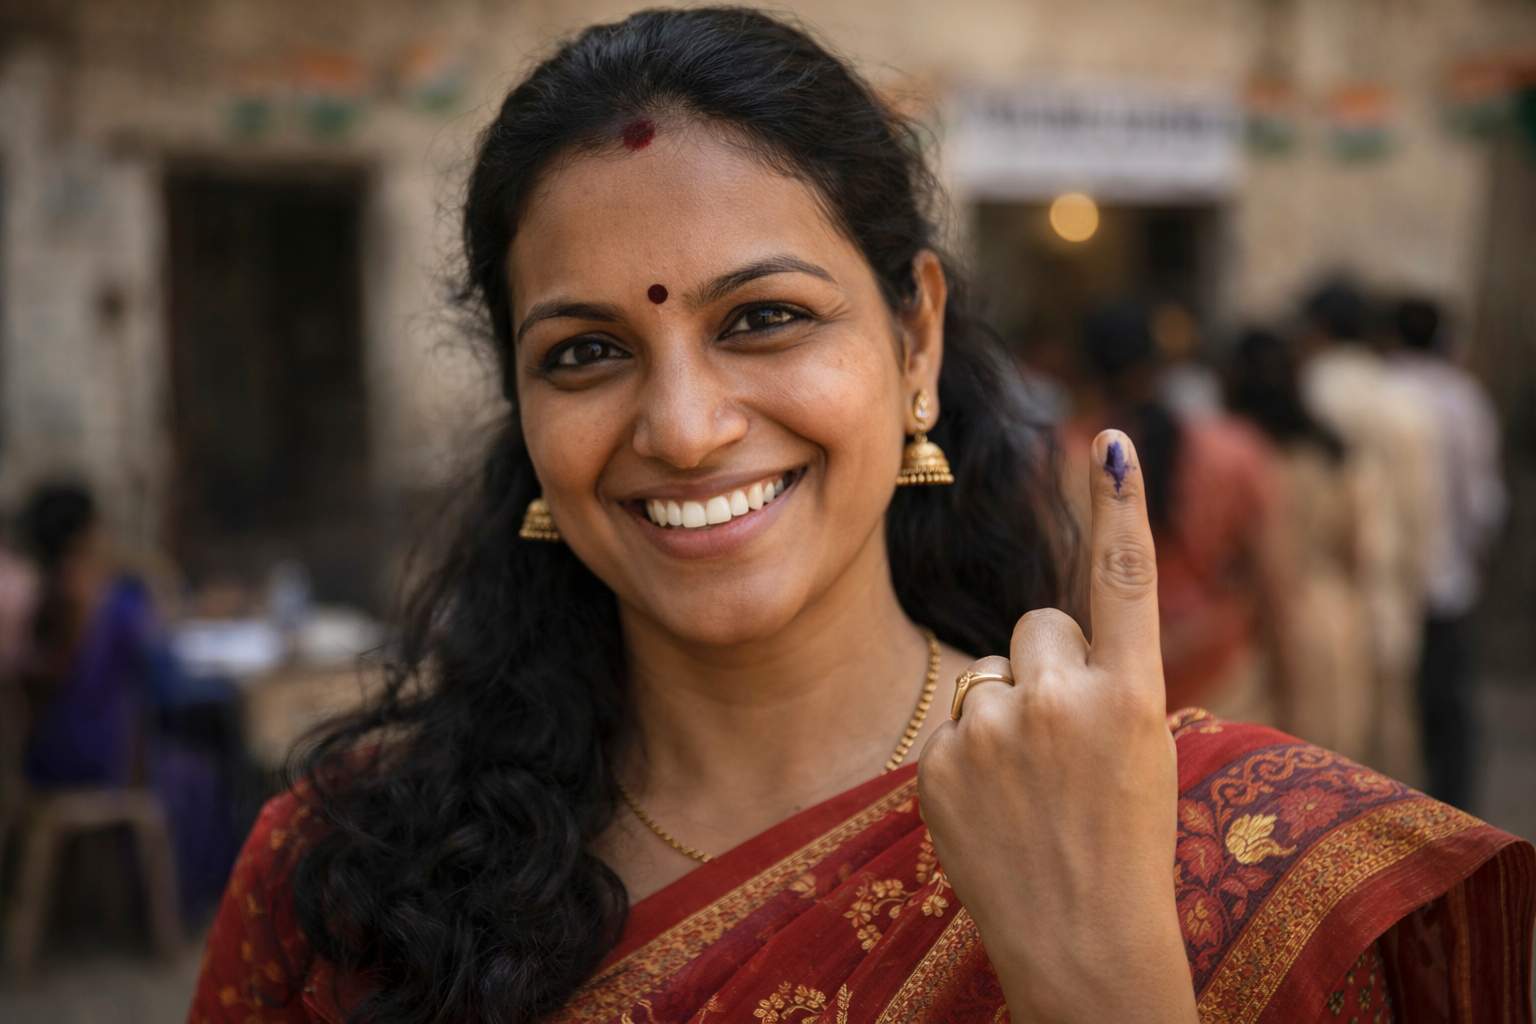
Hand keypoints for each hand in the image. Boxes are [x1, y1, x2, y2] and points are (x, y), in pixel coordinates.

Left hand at [918, 430, 1194, 1023]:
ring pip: (990, 674)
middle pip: (1038, 626)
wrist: (1082, 945)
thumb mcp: (1142, 752)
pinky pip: (955, 719)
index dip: (1120, 505)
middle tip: (1067, 747)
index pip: (1123, 580)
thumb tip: (1042, 629)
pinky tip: (996, 806)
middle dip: (1048, 668)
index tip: (1110, 440)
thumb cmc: (1124, 844)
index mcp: (1134, 697)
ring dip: (1007, 713)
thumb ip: (1100, 681)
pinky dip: (970, 753)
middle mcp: (1064, 701)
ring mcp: (995, 731)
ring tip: (1031, 789)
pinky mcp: (939, 761)